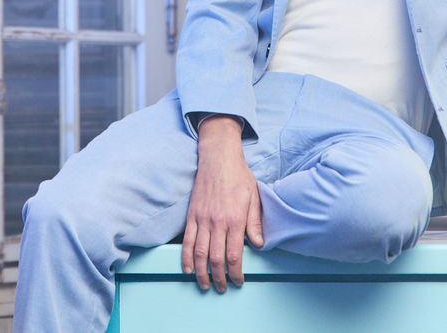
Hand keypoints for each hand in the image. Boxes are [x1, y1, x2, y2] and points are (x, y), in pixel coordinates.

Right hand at [181, 116, 263, 292]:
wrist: (218, 158)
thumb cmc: (239, 176)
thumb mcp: (254, 197)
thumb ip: (255, 222)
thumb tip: (260, 244)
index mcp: (235, 219)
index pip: (234, 254)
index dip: (236, 273)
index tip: (239, 281)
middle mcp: (217, 221)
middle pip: (216, 258)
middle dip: (220, 278)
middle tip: (222, 289)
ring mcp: (202, 219)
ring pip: (200, 253)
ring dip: (202, 273)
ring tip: (205, 285)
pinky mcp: (192, 215)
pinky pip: (188, 241)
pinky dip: (187, 257)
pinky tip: (189, 269)